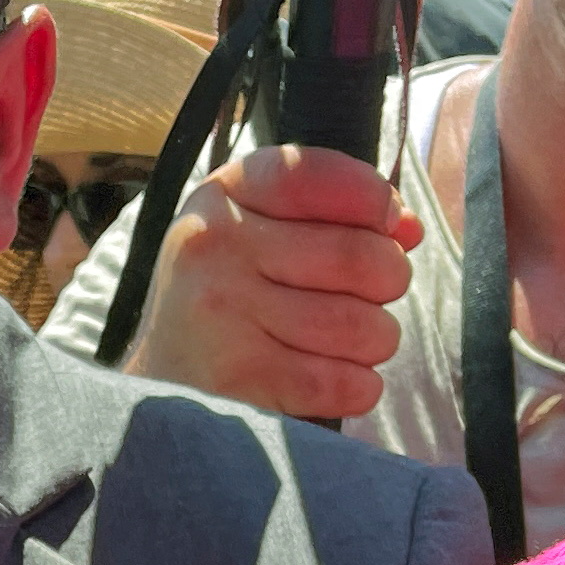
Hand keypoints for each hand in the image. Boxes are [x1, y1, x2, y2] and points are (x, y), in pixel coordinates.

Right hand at [117, 143, 422, 422]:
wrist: (155, 391)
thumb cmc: (226, 303)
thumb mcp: (256, 234)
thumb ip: (333, 216)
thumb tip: (408, 228)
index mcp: (222, 195)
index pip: (312, 174)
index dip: (370, 198)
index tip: (386, 225)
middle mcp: (214, 245)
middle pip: (359, 254)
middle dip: (388, 280)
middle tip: (372, 297)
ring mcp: (222, 312)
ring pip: (360, 324)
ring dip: (375, 340)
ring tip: (350, 342)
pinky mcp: (237, 378)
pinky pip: (342, 381)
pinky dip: (358, 387)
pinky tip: (336, 381)